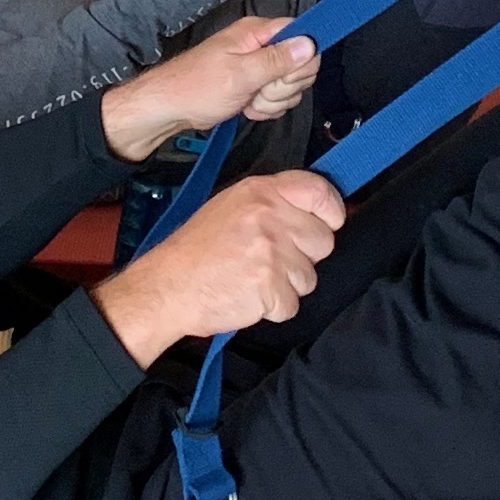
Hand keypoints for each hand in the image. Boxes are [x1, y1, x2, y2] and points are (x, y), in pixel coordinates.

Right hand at [92, 172, 343, 367]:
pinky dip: (274, 308)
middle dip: (304, 256)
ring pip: (309, 277)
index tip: (330, 222)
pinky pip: (292, 305)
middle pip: (323, 241)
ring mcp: (271, 253)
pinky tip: (249, 296)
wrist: (168, 286)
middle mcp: (269, 217)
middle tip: (271, 259)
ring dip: (287, 285)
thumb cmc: (198, 249)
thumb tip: (318, 212)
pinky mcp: (269, 287)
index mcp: (261, 192)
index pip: (320, 191)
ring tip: (253, 278)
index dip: (332, 210)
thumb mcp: (233, 206)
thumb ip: (274, 203)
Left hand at [104, 16, 317, 157]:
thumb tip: (309, 44)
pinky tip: (248, 107)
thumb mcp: (240, 74)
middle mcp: (260, 45)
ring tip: (249, 99)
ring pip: (290, 85)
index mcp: (256, 33)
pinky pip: (278, 97)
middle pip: (300, 64)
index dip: (300, 61)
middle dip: (284, 86)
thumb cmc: (196, 87)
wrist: (172, 107)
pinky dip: (266, 107)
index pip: (302, 36)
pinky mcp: (256, 83)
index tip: (281, 77)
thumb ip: (277, 60)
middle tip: (259, 91)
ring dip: (273, 100)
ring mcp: (258, 65)